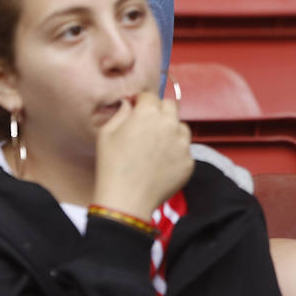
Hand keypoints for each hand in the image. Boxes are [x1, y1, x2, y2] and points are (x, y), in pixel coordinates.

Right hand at [92, 91, 192, 219]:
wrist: (127, 199)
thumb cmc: (112, 165)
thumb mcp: (106, 133)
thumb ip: (121, 113)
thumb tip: (129, 104)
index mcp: (148, 113)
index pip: (150, 96)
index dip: (141, 102)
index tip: (136, 110)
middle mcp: (169, 124)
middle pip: (170, 106)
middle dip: (159, 111)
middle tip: (148, 126)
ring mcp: (182, 144)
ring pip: (181, 127)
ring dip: (171, 130)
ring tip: (156, 146)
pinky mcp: (189, 162)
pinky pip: (185, 150)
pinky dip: (175, 152)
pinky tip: (161, 163)